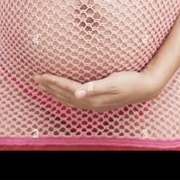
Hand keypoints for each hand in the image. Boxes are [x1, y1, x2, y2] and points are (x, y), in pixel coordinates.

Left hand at [33, 70, 162, 111]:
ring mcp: (94, 104)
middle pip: (64, 95)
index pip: (67, 88)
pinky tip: (62, 93)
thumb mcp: (114, 82)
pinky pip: (74, 100)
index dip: (53, 82)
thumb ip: (96, 87)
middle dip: (48, 87)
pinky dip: (64, 96)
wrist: (145, 88)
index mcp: (93, 97)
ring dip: (54, 92)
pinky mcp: (97, 102)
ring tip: (42, 86)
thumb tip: (78, 93)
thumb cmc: (130, 81)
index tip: (40, 75)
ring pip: (67, 99)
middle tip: (34, 79)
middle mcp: (91, 103)